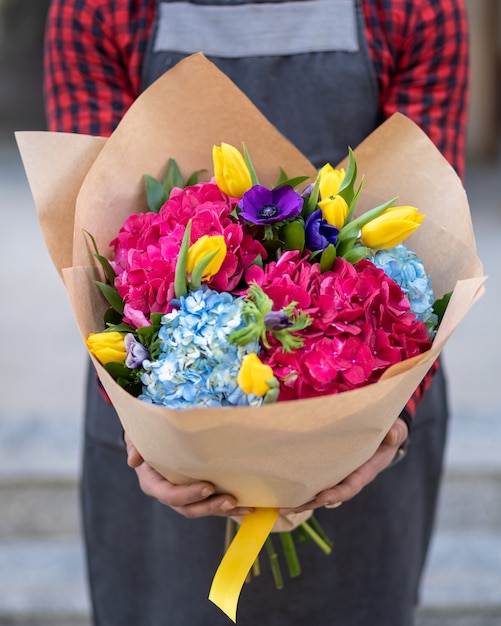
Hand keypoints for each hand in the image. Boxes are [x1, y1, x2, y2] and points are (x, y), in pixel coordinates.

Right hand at [124, 433, 253, 518]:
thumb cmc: (147, 435)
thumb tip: (133, 461)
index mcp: (153, 483)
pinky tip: (249, 505)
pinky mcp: (198, 494)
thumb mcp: (137, 437)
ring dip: (224, 510)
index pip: (170, 495)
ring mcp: (185, 496)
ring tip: (243, 506)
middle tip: (230, 500)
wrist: (156, 436)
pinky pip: (213, 503)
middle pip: (189, 508)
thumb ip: (135, 446)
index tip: (208, 486)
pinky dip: (230, 506)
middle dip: (210, 507)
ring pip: (204, 509)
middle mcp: (169, 494)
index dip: (189, 494)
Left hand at [280, 417, 408, 514]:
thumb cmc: (389, 432)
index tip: (321, 498)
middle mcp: (349, 477)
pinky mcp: (328, 465)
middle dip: (307, 503)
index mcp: (365, 472)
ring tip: (277, 504)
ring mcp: (337, 473)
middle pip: (327, 495)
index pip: (350, 487)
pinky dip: (299, 482)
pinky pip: (313, 476)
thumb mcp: (395, 430)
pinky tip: (281, 486)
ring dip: (298, 498)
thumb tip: (392, 435)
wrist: (384, 432)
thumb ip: (395, 433)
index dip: (336, 494)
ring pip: (317, 489)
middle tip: (285, 508)